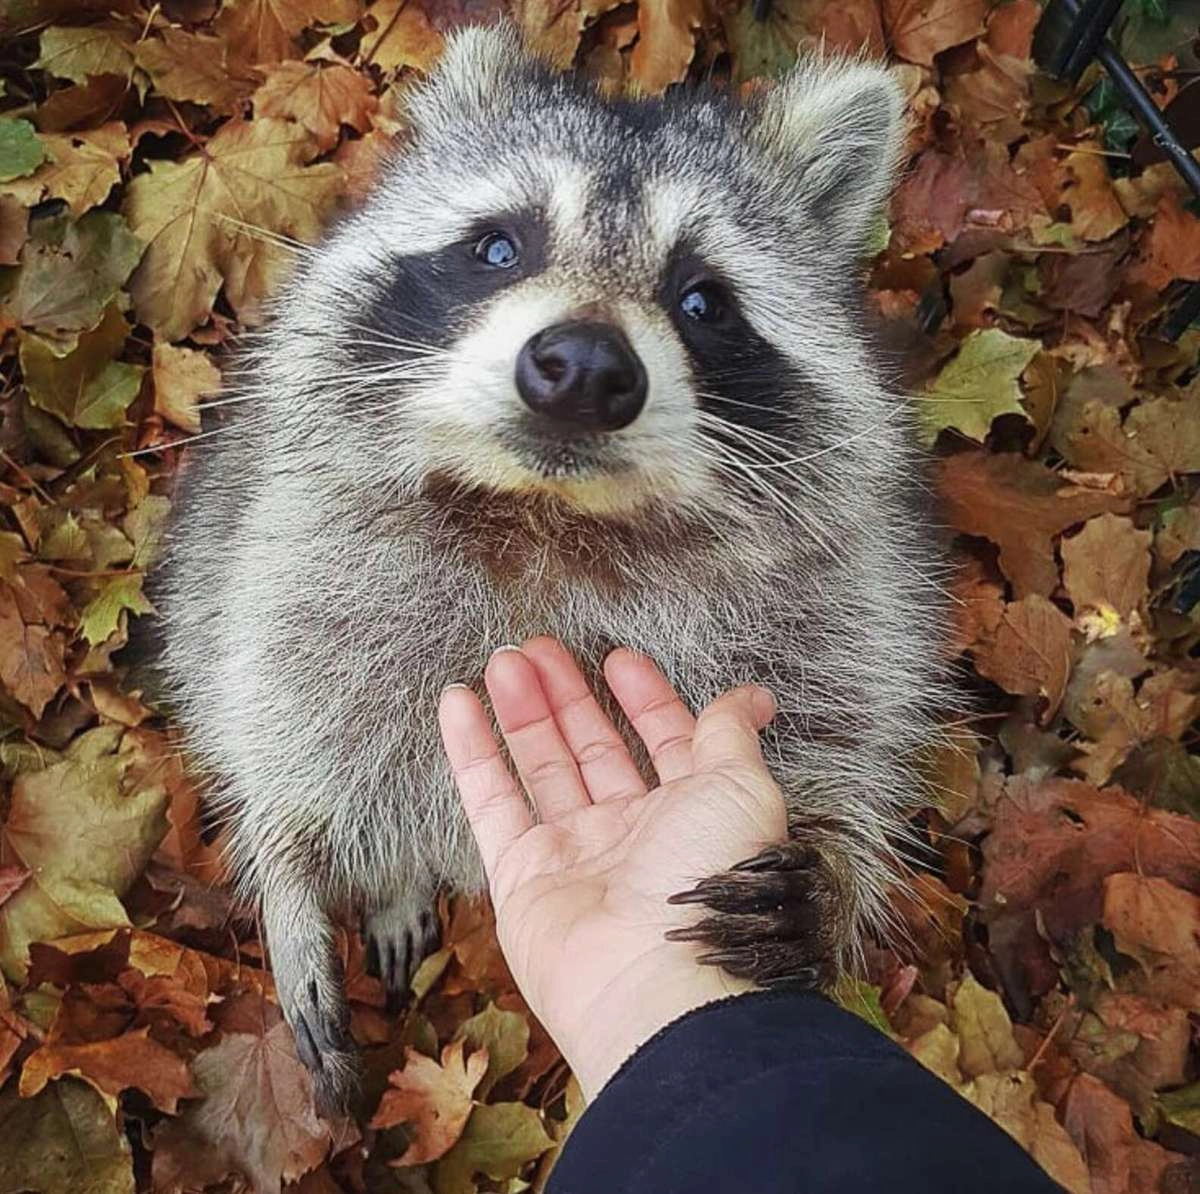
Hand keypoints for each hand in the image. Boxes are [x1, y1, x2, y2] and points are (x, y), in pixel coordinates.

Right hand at [437, 637, 787, 1098]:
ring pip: (542, 766)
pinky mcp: (521, 875)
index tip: (618, 656)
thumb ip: (729, 734)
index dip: (644, 697)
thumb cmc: (712, 878)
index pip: (663, 741)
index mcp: (690, 814)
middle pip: (593, 749)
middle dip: (569, 695)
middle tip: (539, 646)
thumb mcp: (740, 787)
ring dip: (522, 711)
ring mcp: (574, 854)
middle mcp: (632, 833)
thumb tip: (754, 696)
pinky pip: (490, 800)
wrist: (659, 979)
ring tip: (503, 659)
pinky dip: (471, 751)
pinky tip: (457, 700)